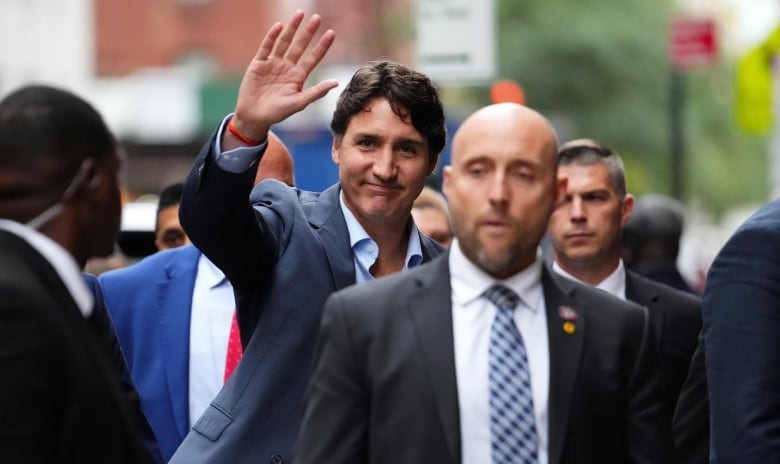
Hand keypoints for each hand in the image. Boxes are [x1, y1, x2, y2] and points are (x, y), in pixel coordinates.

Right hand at [229, 11, 337, 145]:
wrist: (254, 117)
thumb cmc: (277, 113)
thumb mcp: (299, 103)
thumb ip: (316, 92)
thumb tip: (335, 83)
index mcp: (298, 77)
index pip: (313, 58)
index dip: (322, 46)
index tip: (331, 33)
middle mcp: (287, 67)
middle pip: (300, 46)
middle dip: (308, 32)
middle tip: (317, 18)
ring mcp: (273, 64)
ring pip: (284, 42)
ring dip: (292, 29)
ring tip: (299, 14)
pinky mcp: (259, 63)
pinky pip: (266, 47)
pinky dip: (272, 37)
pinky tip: (279, 26)